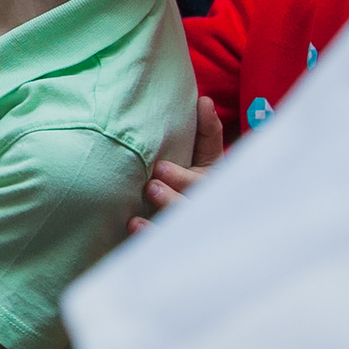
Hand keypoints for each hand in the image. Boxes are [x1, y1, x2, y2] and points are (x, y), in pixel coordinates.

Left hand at [129, 97, 225, 233]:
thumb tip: (204, 100)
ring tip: (139, 213)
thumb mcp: (208, 160)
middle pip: (192, 209)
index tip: (159, 168)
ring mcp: (191, 232)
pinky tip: (134, 227)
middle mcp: (205, 212)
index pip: (204, 185)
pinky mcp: (174, 248)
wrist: (193, 230)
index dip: (184, 179)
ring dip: (161, 218)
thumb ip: (208, 132)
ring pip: (179, 229)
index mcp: (214, 189)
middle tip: (150, 186)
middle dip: (173, 197)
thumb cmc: (196, 184)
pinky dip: (149, 237)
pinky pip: (163, 246)